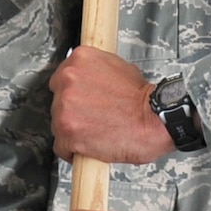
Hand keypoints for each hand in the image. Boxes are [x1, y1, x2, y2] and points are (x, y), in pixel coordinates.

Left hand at [50, 47, 174, 163]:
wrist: (153, 120)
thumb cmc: (142, 99)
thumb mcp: (120, 67)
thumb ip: (96, 71)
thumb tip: (88, 78)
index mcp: (79, 60)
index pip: (61, 77)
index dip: (73, 92)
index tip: (80, 99)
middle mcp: (68, 80)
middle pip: (57, 100)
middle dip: (73, 110)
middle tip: (93, 116)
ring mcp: (65, 107)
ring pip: (57, 123)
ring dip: (73, 130)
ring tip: (96, 130)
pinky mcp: (67, 132)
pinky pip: (61, 146)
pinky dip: (73, 150)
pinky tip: (89, 146)